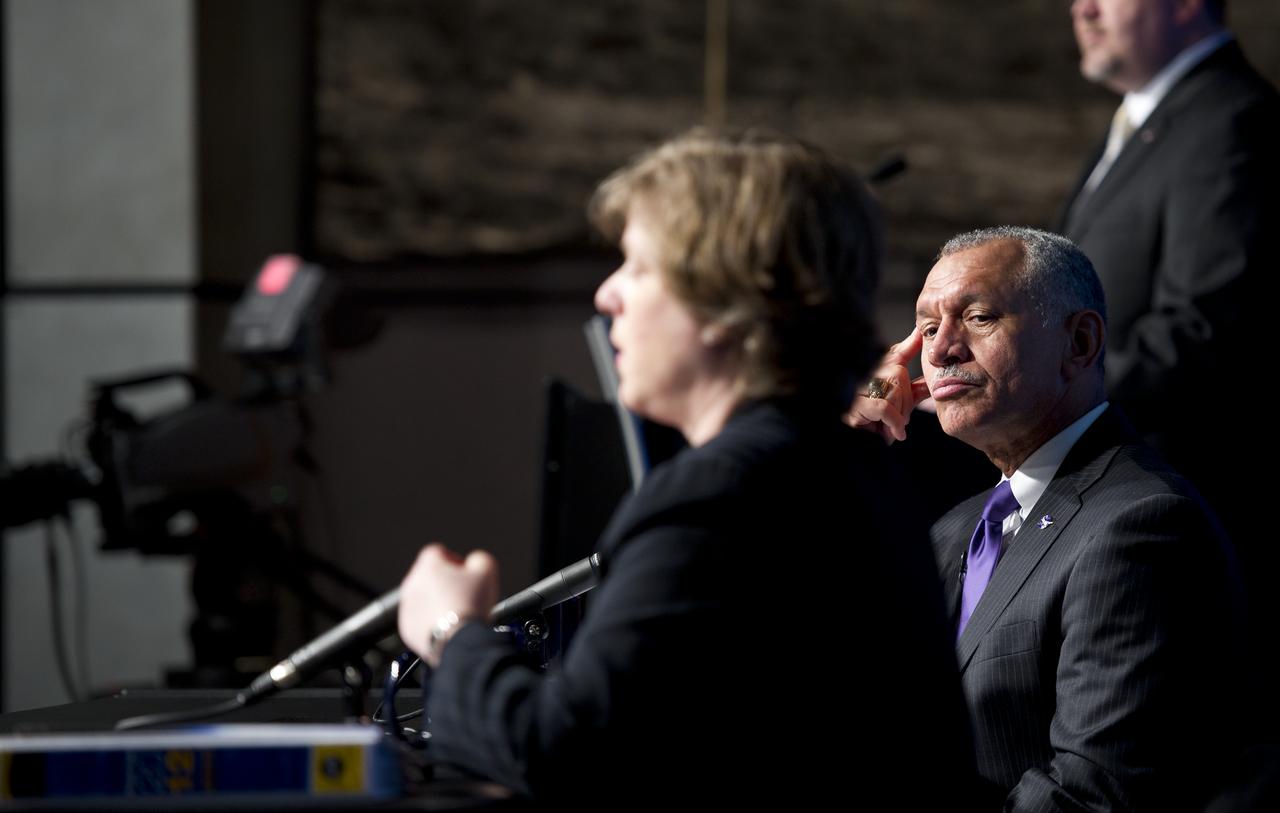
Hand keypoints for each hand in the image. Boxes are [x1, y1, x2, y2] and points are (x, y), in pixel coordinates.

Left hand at [398, 543, 498, 665]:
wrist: (459, 642)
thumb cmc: (471, 605)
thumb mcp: (487, 569)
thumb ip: (478, 558)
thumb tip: (473, 563)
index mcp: (428, 565)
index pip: (439, 552)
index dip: (455, 561)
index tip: (466, 574)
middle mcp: (412, 583)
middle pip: (429, 576)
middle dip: (445, 583)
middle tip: (464, 595)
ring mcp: (407, 607)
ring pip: (423, 599)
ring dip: (436, 602)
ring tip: (456, 614)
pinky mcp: (407, 628)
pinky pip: (419, 619)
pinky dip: (430, 621)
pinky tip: (447, 626)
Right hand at [845, 327, 930, 442]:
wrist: (853, 447)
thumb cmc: (872, 425)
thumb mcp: (895, 407)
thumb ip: (911, 393)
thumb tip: (931, 384)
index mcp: (873, 373)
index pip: (895, 354)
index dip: (909, 343)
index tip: (920, 332)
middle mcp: (862, 375)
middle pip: (898, 374)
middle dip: (906, 400)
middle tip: (901, 421)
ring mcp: (856, 388)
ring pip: (892, 390)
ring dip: (899, 414)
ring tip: (892, 429)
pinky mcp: (854, 405)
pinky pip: (884, 408)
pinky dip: (893, 422)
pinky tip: (894, 433)